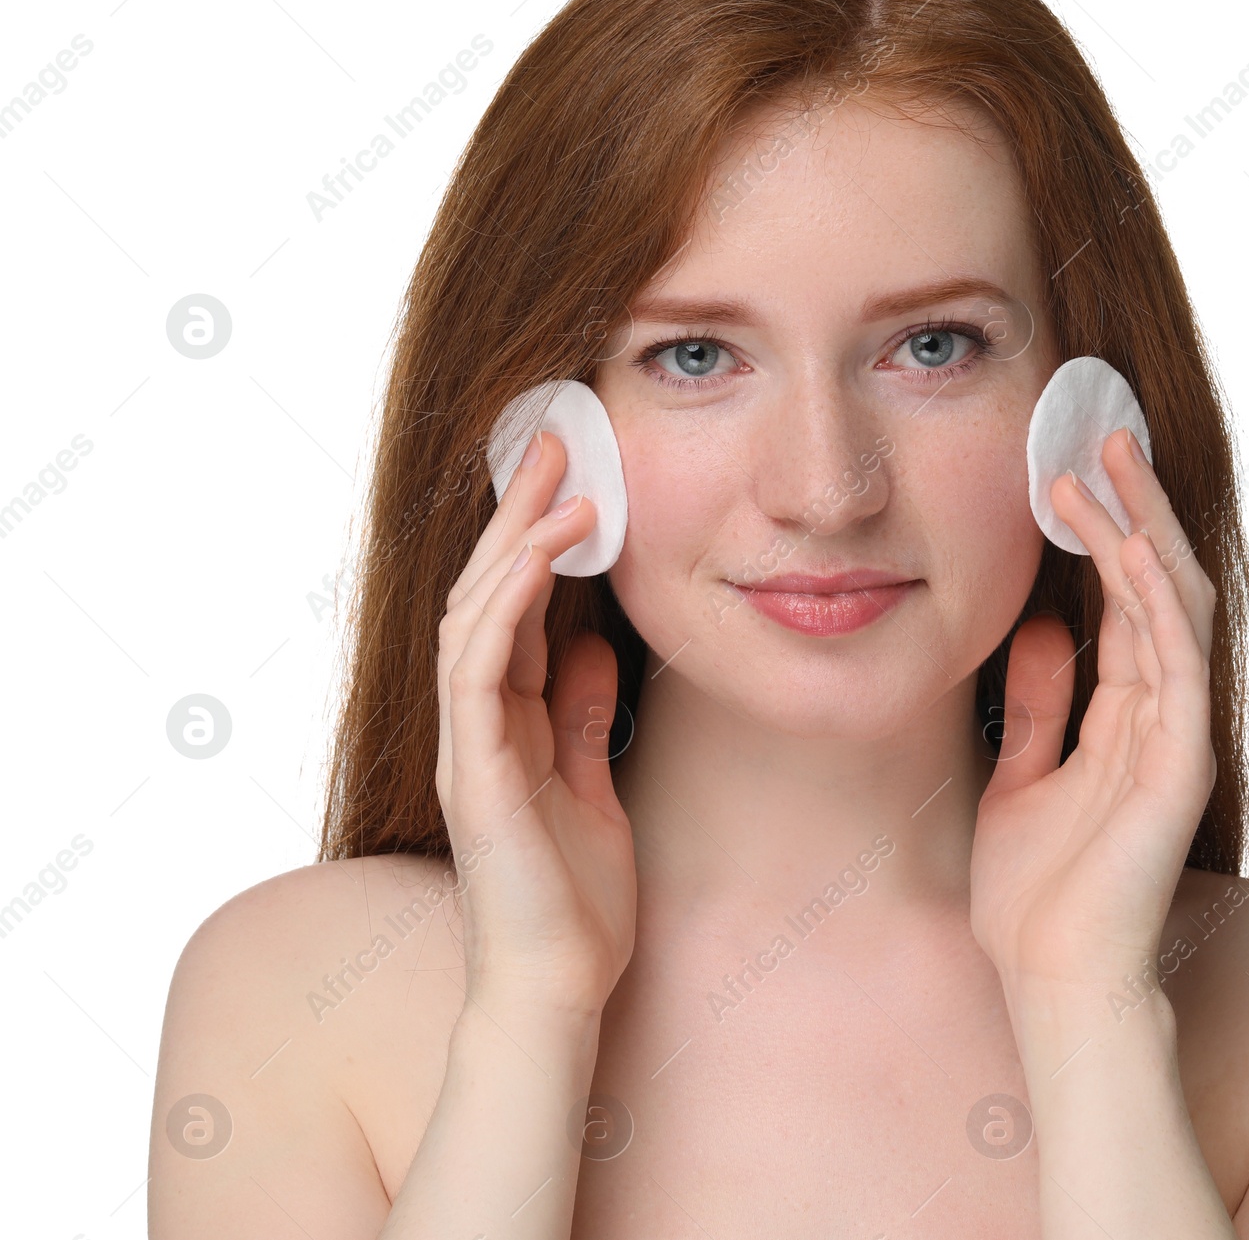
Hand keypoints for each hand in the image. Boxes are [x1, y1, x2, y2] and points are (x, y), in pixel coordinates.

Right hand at [435, 429, 635, 1017]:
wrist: (558, 989)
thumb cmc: (574, 899)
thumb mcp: (592, 784)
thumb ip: (582, 715)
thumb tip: (593, 646)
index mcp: (508, 723)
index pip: (515, 610)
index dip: (536, 541)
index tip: (572, 477)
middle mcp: (479, 724)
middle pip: (487, 596)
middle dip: (518, 516)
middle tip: (552, 442)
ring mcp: (471, 746)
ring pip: (473, 619)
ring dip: (513, 544)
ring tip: (558, 481)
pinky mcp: (477, 774)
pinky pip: (478, 673)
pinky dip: (504, 608)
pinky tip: (537, 559)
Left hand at [970, 426, 1216, 995]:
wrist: (1052, 978)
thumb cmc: (1037, 894)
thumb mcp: (1022, 775)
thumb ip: (1041, 704)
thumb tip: (1042, 628)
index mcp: (1124, 713)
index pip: (1122, 600)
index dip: (1099, 532)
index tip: (1066, 469)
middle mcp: (1159, 712)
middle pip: (1154, 585)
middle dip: (1130, 507)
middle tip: (1097, 434)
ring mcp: (1175, 734)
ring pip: (1170, 606)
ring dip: (1140, 529)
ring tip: (1105, 462)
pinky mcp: (1178, 764)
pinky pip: (1174, 663)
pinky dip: (1154, 601)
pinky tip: (1126, 546)